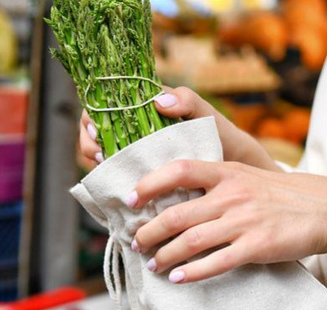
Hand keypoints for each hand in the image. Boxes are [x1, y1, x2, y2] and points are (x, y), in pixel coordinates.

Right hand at [78, 86, 281, 171]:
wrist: (234, 174)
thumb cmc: (222, 138)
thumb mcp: (208, 116)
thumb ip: (189, 101)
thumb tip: (160, 100)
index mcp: (144, 111)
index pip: (103, 106)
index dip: (91, 117)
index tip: (97, 130)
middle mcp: (134, 134)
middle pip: (95, 135)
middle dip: (91, 145)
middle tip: (104, 156)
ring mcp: (135, 158)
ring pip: (103, 160)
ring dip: (101, 167)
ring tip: (112, 173)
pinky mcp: (141, 180)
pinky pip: (118, 181)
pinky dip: (114, 186)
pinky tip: (121, 191)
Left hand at [129, 160, 326, 282]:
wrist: (324, 209)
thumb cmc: (278, 194)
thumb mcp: (245, 175)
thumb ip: (212, 182)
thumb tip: (173, 197)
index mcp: (226, 172)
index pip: (177, 171)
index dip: (148, 184)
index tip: (129, 200)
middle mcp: (231, 195)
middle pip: (176, 214)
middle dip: (149, 232)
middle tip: (137, 243)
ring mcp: (243, 221)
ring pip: (190, 241)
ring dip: (165, 255)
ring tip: (152, 264)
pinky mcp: (256, 246)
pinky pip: (216, 262)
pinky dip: (192, 272)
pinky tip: (177, 278)